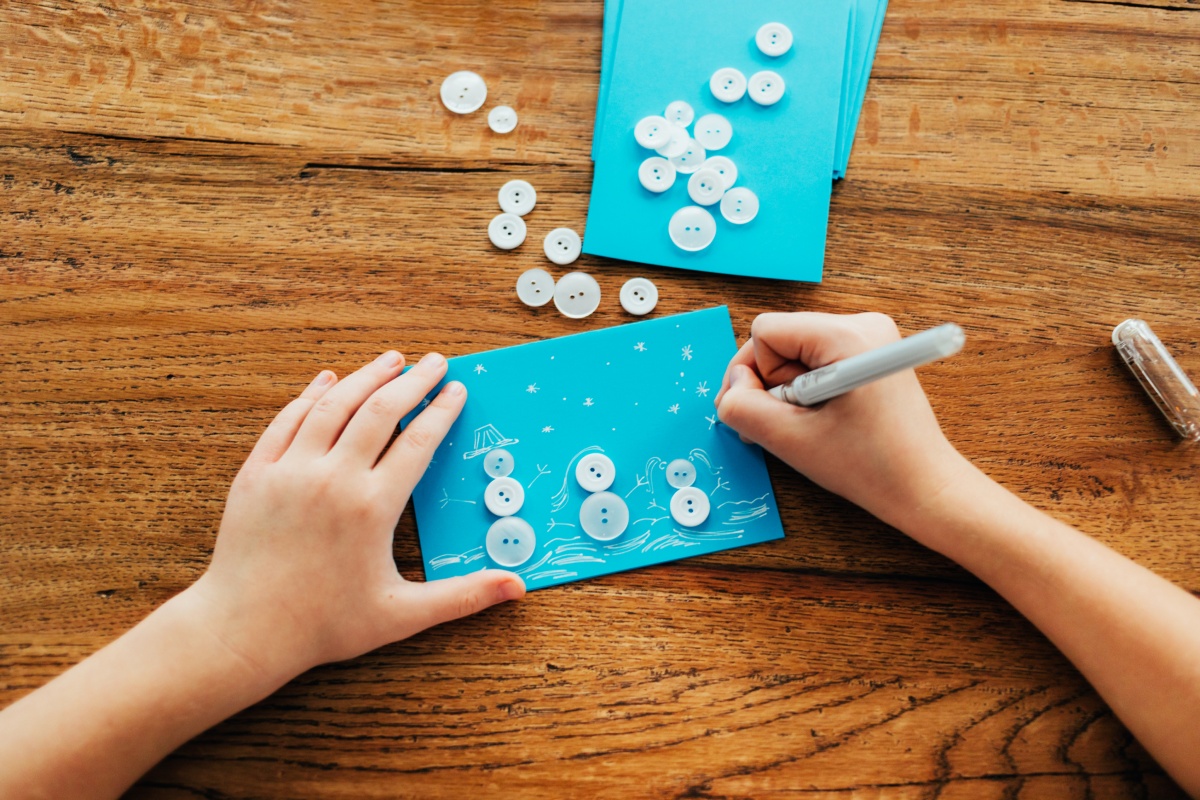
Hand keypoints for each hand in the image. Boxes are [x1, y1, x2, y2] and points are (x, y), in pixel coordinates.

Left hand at [187, 351, 524, 682]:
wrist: (243, 632)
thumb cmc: (322, 626)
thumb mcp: (401, 615)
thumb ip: (462, 597)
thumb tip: (515, 587)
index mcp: (371, 507)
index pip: (417, 441)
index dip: (441, 410)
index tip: (456, 391)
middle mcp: (332, 479)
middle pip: (380, 410)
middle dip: (413, 380)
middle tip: (435, 363)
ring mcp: (290, 471)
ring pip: (333, 404)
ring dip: (366, 376)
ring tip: (391, 360)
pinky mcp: (256, 473)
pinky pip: (287, 420)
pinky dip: (311, 395)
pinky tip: (327, 381)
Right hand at [715, 312, 966, 531]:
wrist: (923, 487)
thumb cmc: (870, 467)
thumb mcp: (789, 440)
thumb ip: (742, 408)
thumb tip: (732, 386)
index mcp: (848, 336)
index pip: (765, 332)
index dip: (757, 376)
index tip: (779, 414)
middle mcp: (862, 324)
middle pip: (780, 339)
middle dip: (772, 384)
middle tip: (792, 425)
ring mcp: (870, 337)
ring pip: (794, 351)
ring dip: (789, 391)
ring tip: (812, 425)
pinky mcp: (870, 353)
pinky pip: (815, 360)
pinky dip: (807, 390)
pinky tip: (823, 418)